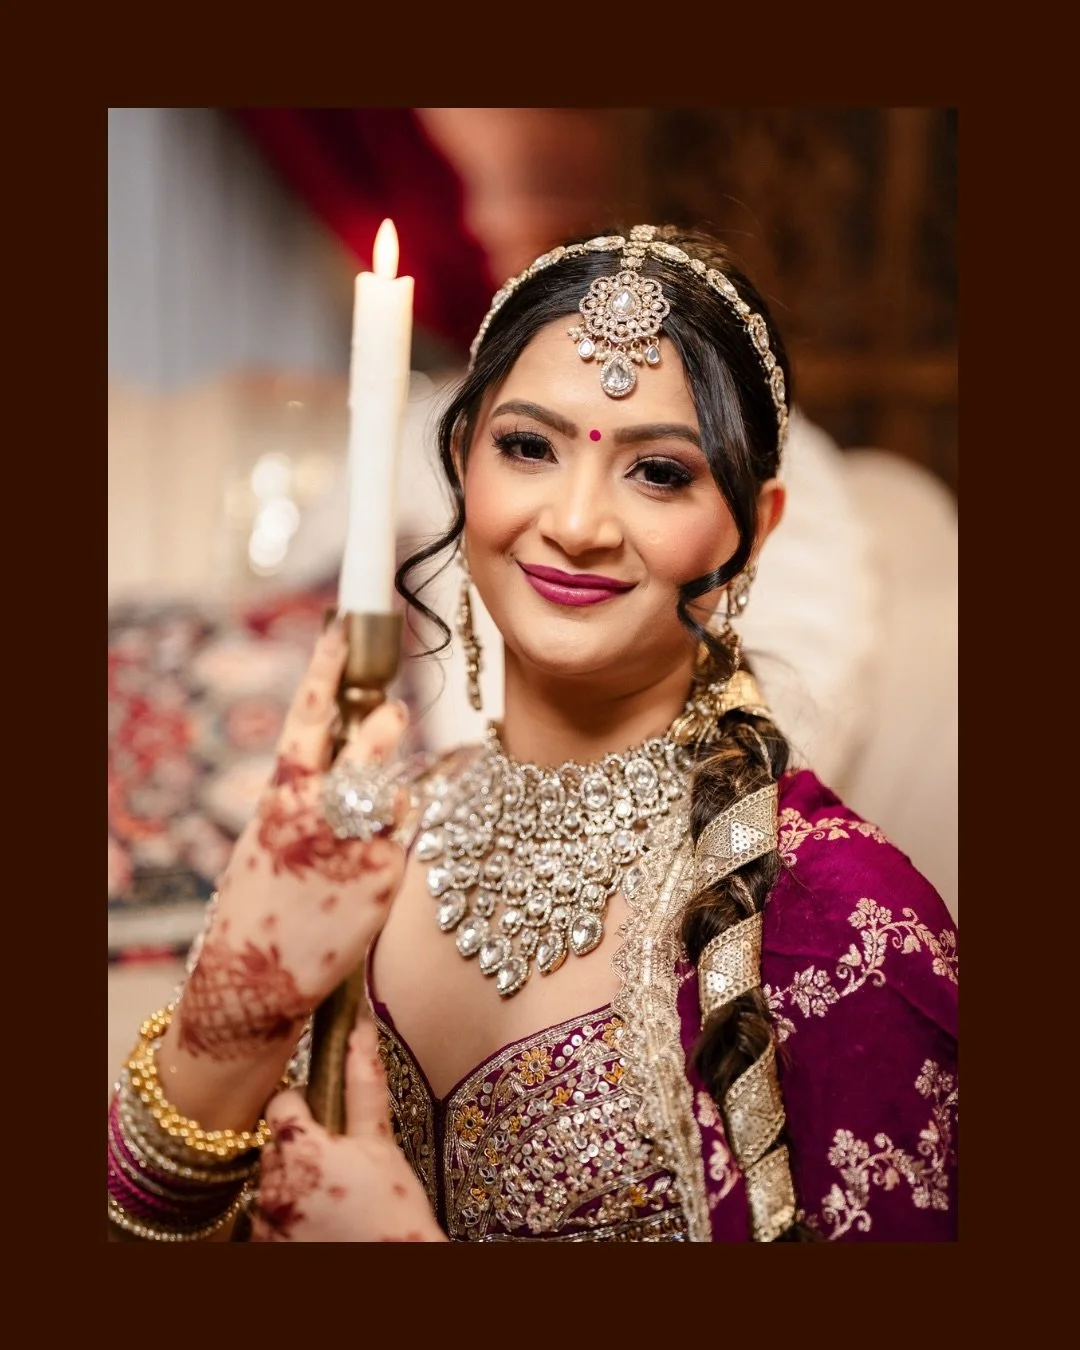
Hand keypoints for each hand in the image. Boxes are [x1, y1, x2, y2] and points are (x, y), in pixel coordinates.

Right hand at [175, 620, 410, 1063]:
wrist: (251, 978)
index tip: (345, 628)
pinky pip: (409, 834)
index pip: (310, 713)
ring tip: (368, 825)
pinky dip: (400, 835)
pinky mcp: (386, 874)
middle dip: (386, 725)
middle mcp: (320, 810)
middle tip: (393, 714)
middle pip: (372, 744)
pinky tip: (374, 861)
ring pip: (399, 792)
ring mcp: (357, 841)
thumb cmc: (261, 901)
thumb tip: (351, 763)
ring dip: (394, 797)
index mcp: (281, 791)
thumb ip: (307, 794)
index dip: (328, 667)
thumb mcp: (270, 834)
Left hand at [251, 1019, 445, 1241]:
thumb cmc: (394, 1208)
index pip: (281, 1104)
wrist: (394, 1271)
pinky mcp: (261, 1248)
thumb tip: (359, 1027)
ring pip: (270, 1181)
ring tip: (331, 1199)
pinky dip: (286, 1215)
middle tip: (338, 1166)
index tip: (326, 1122)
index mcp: (300, 1147)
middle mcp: (272, 1183)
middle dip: (301, 1149)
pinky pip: (265, 1217)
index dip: (304, 1109)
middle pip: (275, 1145)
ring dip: (293, 1182)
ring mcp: (264, 1220)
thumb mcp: (381, 1143)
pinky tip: (318, 1223)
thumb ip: (364, 1083)